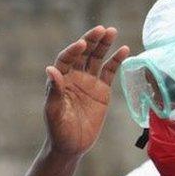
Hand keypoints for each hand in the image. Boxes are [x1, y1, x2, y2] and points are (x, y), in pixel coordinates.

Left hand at [44, 26, 128, 155]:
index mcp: (60, 80)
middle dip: (91, 41)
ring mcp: (88, 82)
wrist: (72, 146)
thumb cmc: (58, 131)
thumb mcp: (54, 112)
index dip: (73, 51)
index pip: (66, 59)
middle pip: (83, 54)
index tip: (81, 44)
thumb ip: (54, 91)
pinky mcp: (102, 90)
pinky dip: (116, 60)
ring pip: (96, 58)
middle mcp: (74, 77)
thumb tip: (50, 69)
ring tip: (112, 31)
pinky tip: (124, 50)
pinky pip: (109, 71)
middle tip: (101, 29)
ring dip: (104, 45)